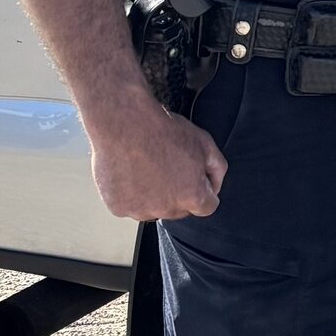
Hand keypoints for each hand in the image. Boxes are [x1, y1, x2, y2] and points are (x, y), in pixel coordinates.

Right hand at [88, 102, 226, 222]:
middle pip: (179, 209)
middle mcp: (167, 209)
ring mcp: (141, 210)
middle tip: (166, 167)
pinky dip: (130, 194)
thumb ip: (217, 169)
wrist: (125, 124)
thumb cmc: (162, 131)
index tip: (192, 177)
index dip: (201, 189)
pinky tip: (130, 172)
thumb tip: (214, 186)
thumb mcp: (205, 143)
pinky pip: (129, 205)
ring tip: (146, 167)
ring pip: (153, 209)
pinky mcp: (118, 208)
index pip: (206, 206)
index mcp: (192, 196)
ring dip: (152, 195)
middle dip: (177, 192)